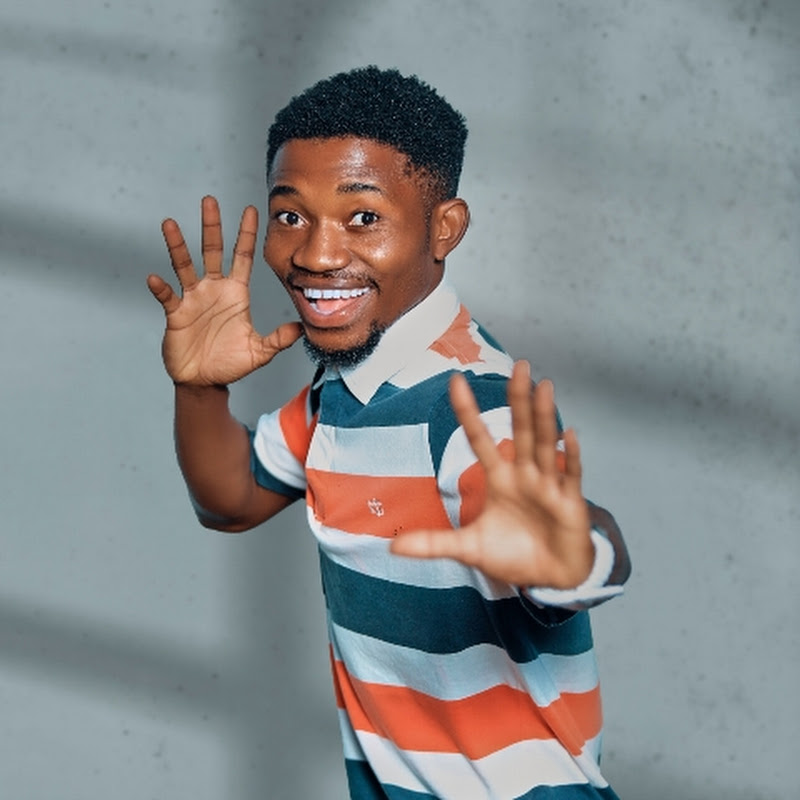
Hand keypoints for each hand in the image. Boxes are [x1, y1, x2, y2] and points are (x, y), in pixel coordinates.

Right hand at [147, 195, 301, 385]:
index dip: (246, 234)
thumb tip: (302, 328)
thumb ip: (279, 339)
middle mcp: (214, 289)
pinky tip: (156, 279)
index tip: (251, 209)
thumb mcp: (260, 352)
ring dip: (177, 245)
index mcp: (236, 293)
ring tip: (170, 224)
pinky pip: (167, 296)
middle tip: (210, 200)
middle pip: (212, 251)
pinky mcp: (176, 313)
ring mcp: (193, 299)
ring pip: (184, 265)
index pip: (243, 257)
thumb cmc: (231, 363)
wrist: (205, 381)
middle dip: (212, 226)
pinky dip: (161, 287)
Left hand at [390, 361, 593, 588]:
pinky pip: (571, 476)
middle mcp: (524, 474)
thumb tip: (393, 546)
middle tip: (520, 367)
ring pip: (545, 444)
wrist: (552, 578)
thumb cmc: (514, 556)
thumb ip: (434, 543)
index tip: (455, 381)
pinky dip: (571, 456)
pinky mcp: (570, 503)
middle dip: (518, 400)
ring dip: (543, 417)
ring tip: (542, 387)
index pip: (480, 438)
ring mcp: (548, 485)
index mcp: (499, 478)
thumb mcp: (468, 549)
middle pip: (520, 430)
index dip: (468, 412)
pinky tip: (568, 435)